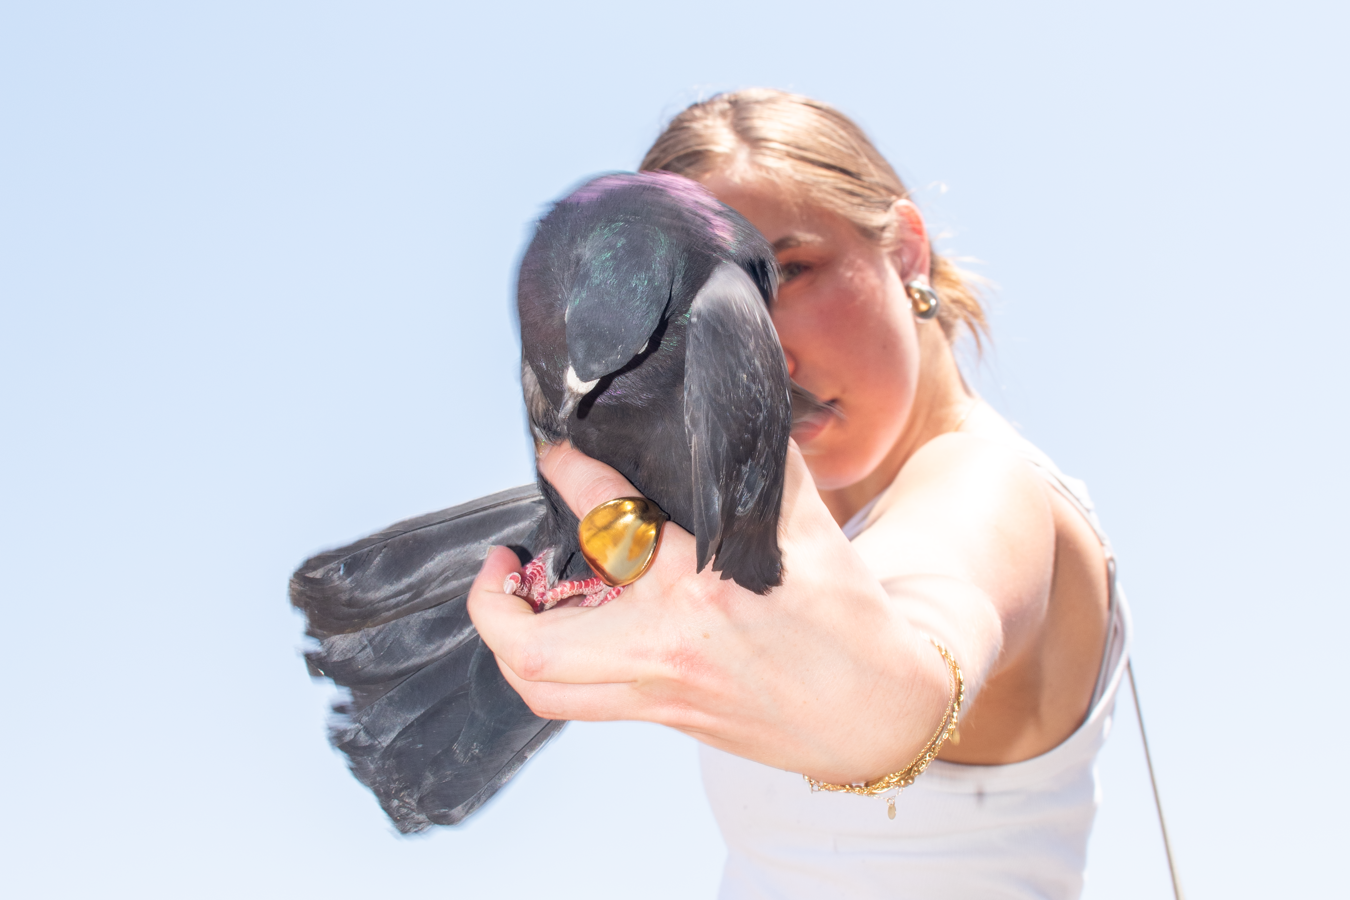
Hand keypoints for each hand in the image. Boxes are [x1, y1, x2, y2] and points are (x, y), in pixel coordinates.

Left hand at [467, 442, 953, 783]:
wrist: (876, 714)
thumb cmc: (848, 623)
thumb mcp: (809, 529)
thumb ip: (761, 462)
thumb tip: (735, 393)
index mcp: (699, 589)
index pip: (606, 518)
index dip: (569, 472)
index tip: (555, 452)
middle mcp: (665, 647)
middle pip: (534, 645)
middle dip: (492, 602)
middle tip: (500, 561)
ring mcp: (658, 692)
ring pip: (543, 688)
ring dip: (511, 643)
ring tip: (515, 601)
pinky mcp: (664, 717)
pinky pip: (579, 700)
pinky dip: (554, 665)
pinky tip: (572, 628)